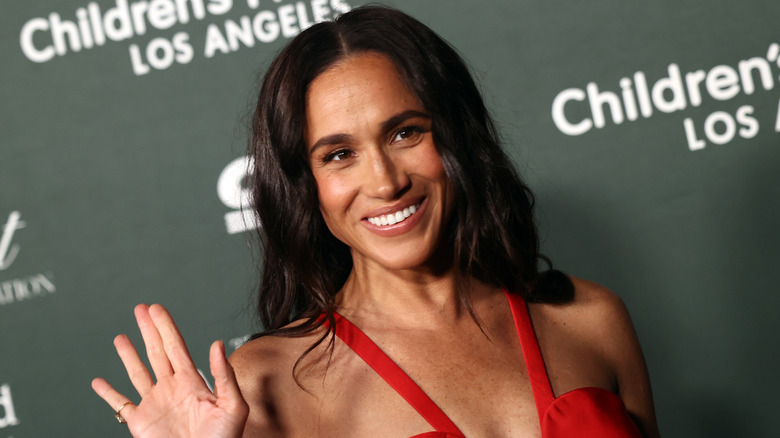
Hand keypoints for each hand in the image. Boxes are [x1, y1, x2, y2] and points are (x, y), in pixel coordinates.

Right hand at [92, 304, 248, 437]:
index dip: (166, 327)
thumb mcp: (233, 406)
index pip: (176, 347)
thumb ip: (224, 375)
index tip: (156, 308)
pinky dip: (107, 394)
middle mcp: (172, 389)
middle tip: (140, 308)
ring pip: (137, 373)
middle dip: (148, 330)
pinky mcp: (140, 423)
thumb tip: (216, 344)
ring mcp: (155, 404)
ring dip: (128, 355)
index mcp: (193, 382)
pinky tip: (98, 382)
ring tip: (120, 337)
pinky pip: (120, 405)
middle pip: (157, 352)